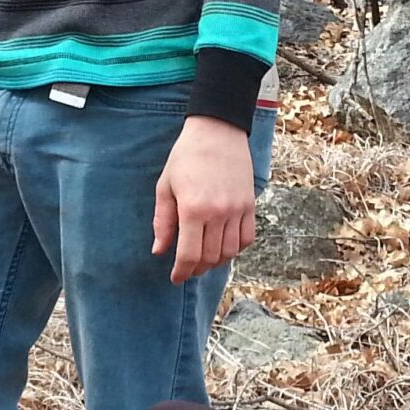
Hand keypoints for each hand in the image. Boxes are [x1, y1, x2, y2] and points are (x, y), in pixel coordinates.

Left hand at [152, 116, 255, 284]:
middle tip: (187, 269)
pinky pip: (247, 238)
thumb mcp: (166, 186)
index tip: (175, 278)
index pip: (189, 255)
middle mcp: (218, 213)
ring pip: (229, 252)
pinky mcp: (250, 205)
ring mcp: (237, 210)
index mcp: (193, 209)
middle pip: (210, 258)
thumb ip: (163, 221)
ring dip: (216, 262)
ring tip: (204, 260)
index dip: (181, 272)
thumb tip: (159, 251)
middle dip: (196, 269)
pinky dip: (236, 249)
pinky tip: (223, 246)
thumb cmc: (186, 156)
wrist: (218, 131)